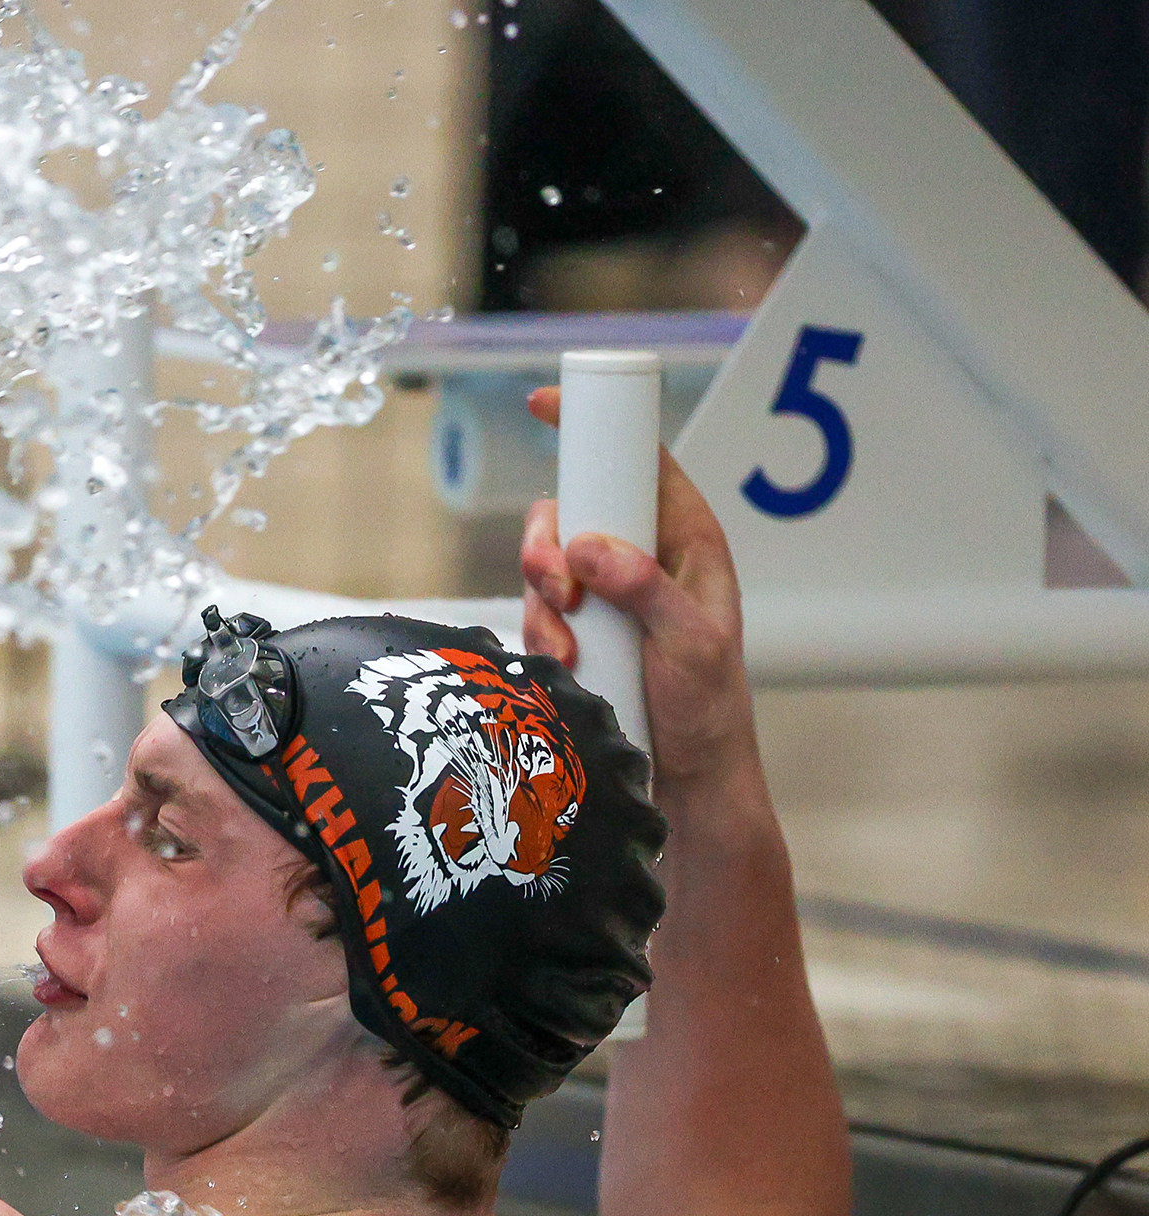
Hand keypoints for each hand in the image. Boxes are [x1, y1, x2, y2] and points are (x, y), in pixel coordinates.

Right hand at [518, 385, 755, 787]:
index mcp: (686, 540)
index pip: (639, 459)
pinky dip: (541, 635)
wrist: (686, 778)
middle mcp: (642, 557)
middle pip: (572, 508)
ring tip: (572, 646)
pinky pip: (537, 611)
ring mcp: (607, 594)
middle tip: (563, 590)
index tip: (546, 406)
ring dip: (542, 601)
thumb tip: (590, 545)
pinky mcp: (580, 630)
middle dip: (548, 544)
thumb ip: (646, 588)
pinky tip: (566, 664)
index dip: (595, 424)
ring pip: (545, 562)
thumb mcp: (692, 644)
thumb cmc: (708, 709)